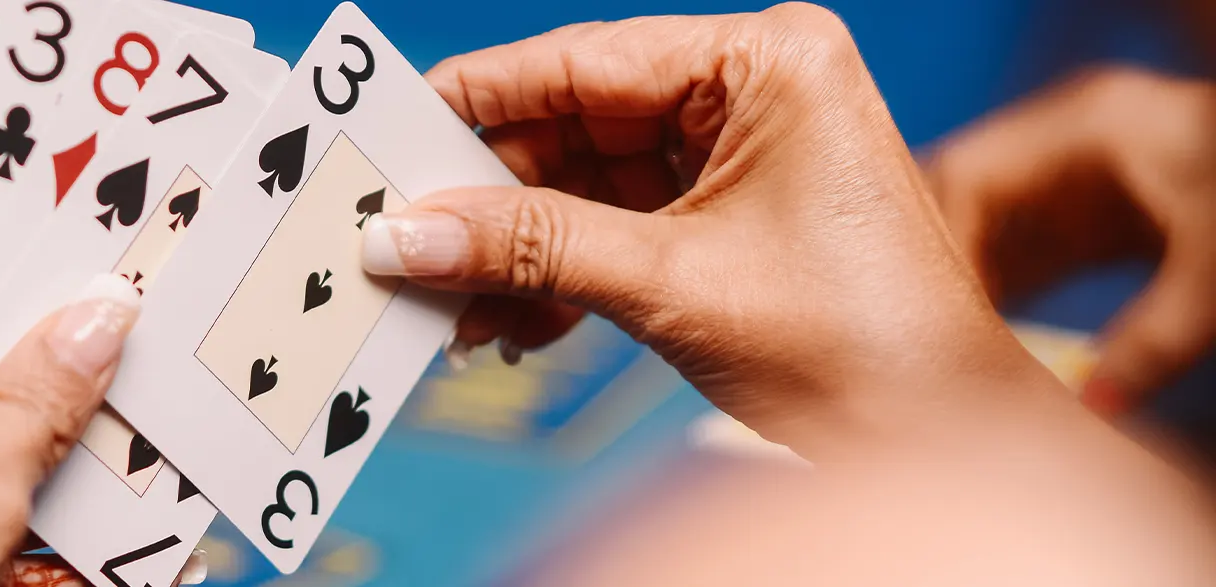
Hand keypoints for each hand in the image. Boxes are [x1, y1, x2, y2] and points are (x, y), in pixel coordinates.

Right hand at [361, 3, 1071, 456]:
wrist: (940, 440)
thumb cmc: (861, 346)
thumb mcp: (671, 283)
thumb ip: (531, 248)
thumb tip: (410, 233)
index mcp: (768, 61)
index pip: (584, 61)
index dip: (478, 99)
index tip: (391, 127)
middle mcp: (754, 91)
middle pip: (575, 124)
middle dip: (490, 194)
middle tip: (402, 229)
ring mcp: (741, 153)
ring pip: (585, 183)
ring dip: (516, 246)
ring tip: (444, 297)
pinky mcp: (726, 215)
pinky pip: (613, 225)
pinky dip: (559, 273)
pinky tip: (503, 321)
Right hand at [927, 65, 1215, 414]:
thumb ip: (1159, 337)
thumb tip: (1094, 408)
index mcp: (1086, 125)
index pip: (965, 176)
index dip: (934, 245)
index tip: (931, 316)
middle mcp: (1065, 141)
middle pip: (956, 196)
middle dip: (931, 264)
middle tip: (914, 335)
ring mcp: (1074, 173)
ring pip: (979, 227)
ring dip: (961, 284)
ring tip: (943, 350)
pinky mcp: (1091, 210)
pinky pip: (1019, 249)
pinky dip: (999, 293)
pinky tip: (988, 343)